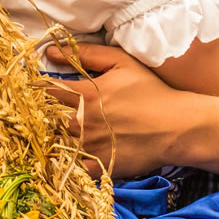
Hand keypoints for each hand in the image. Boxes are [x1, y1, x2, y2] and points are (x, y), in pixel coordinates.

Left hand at [45, 43, 185, 178]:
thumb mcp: (122, 63)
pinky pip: (74, 167)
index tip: (43, 90)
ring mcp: (88, 147)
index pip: (47, 91)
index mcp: (85, 95)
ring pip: (60, 143)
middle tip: (64, 113)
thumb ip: (87, 54)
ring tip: (79, 132)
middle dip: (53, 115)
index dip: (42, 89)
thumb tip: (51, 50)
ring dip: (63, 137)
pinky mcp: (98, 167)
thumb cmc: (151, 90)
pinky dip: (73, 161)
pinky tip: (83, 153)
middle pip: (50, 119)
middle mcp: (81, 122)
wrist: (176, 126)